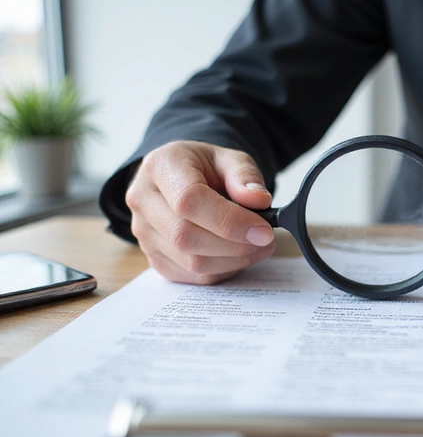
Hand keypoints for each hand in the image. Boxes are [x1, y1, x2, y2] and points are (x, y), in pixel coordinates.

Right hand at [126, 140, 275, 283]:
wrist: (183, 179)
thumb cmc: (206, 168)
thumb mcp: (230, 159)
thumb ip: (245, 176)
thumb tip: (259, 201)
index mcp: (160, 167)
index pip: (190, 200)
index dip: (230, 220)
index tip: (263, 229)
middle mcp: (143, 201)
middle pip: (186, 237)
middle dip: (234, 245)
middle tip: (265, 239)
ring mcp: (144, 233)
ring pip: (190, 262)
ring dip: (233, 261)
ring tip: (257, 246)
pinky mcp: (154, 258)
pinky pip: (192, 276)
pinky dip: (222, 271)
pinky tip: (239, 256)